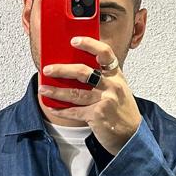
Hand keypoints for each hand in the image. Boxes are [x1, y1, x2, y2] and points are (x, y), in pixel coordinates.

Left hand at [38, 37, 141, 156]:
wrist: (132, 135)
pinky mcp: (98, 116)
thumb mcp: (117, 89)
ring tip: (43, 88)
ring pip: (75, 93)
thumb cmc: (121, 110)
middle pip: (84, 72)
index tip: (74, 40)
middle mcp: (112, 86)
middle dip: (62, 70)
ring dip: (56, 91)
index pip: (105, 53)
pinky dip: (61, 110)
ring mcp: (106, 101)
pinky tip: (52, 106)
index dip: (89, 44)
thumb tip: (72, 71)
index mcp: (116, 75)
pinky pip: (75, 111)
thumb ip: (101, 78)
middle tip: (48, 69)